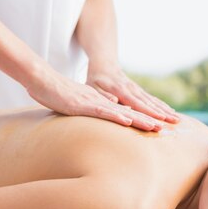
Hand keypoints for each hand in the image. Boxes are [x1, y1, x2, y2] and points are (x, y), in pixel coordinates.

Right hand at [26, 71, 167, 131]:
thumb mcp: (78, 104)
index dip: (144, 119)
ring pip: (121, 112)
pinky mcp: (82, 104)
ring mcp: (93, 102)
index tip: (158, 127)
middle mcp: (101, 101)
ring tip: (155, 127)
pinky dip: (116, 116)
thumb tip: (108, 113)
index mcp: (102, 102)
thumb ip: (93, 108)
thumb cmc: (56, 93)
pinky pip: (102, 111)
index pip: (127, 112)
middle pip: (130, 112)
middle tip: (166, 128)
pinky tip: (128, 120)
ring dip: (139, 119)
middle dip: (149, 120)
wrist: (41, 79)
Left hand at [86, 64, 179, 123]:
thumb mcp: (93, 86)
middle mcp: (131, 89)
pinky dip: (163, 105)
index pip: (136, 103)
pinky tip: (172, 111)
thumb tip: (114, 101)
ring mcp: (137, 89)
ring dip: (166, 110)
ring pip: (153, 101)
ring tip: (177, 119)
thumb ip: (102, 95)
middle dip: (162, 113)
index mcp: (120, 90)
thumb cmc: (95, 79)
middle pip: (148, 103)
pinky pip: (153, 99)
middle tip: (175, 122)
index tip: (159, 119)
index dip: (148, 111)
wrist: (104, 64)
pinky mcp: (140, 91)